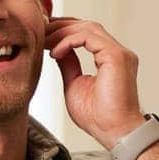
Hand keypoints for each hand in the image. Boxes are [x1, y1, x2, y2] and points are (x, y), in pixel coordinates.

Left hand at [44, 16, 145, 146]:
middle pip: (86, 26)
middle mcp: (117, 53)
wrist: (115, 132)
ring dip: (62, 32)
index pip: (86, 34)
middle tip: (39, 31)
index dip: (64, 30)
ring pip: (87, 28)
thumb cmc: (99, 118)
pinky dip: (68, 41)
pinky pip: (87, 37)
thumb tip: (58, 50)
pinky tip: (55, 52)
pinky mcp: (116, 56)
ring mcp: (119, 53)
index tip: (43, 35)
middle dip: (60, 26)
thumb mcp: (74, 84)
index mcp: (110, 59)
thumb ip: (69, 64)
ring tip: (44, 41)